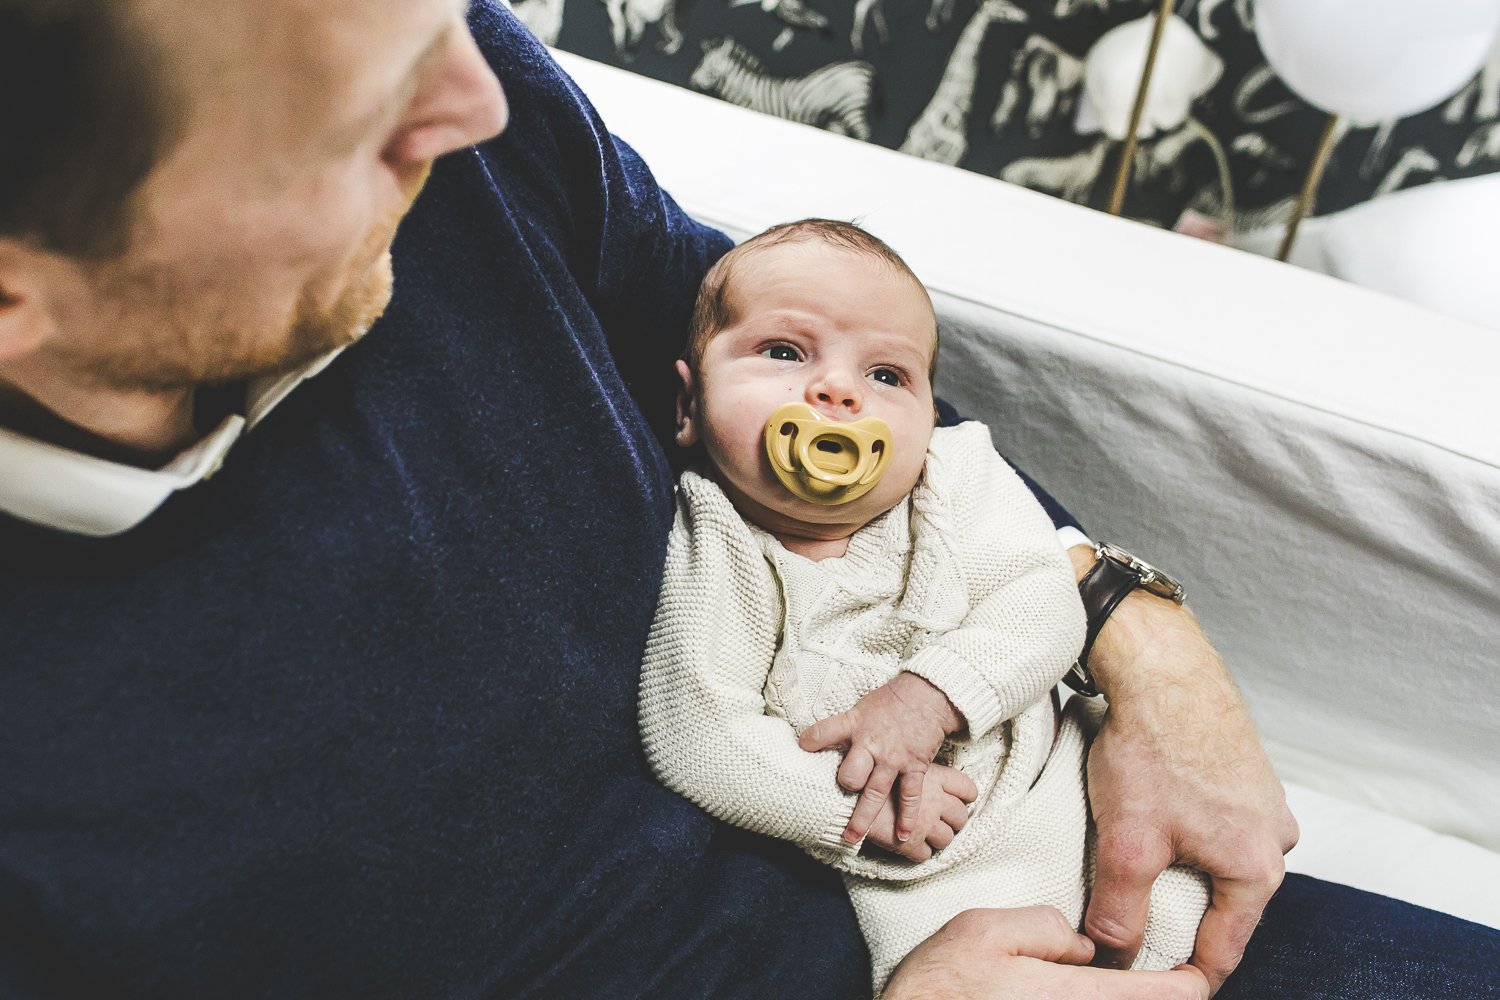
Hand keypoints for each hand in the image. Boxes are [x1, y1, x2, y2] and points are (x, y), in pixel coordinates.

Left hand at [799, 672, 963, 843]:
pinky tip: (903, 835)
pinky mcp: (915, 766)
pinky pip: (910, 796)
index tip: (801, 750)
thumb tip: (817, 740)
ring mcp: (893, 758)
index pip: (825, 731)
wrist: (927, 696)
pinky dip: (908, 817)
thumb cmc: (891, 702)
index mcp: (854, 725)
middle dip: (844, 788)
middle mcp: (871, 744)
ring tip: (852, 837)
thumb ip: (844, 727)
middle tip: (836, 805)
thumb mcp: (861, 708)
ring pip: (875, 792)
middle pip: (850, 774)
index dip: (810, 741)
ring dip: (863, 818)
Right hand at [861, 762, 976, 861]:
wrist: (844, 791)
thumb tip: (919, 770)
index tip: (956, 800)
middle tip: (940, 821)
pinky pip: (925, 856)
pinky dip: (918, 853)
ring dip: (937, 840)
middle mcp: (934, 801)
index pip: (967, 789)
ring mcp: (925, 824)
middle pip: (961, 817)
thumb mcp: (895, 758)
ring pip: (946, 839)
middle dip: (953, 822)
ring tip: (923, 836)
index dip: (965, 797)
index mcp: (934, 777)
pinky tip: (907, 846)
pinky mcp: (910, 844)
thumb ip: (913, 767)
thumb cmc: (866, 770)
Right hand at [884, 905, 1210, 999]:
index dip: (1190, 982)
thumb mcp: (983, 929)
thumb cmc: (937, 991)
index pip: (1161, 995)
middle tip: (1163, 978)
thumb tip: (1085, 947)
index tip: (1197, 970)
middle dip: (1157, 995)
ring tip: (1117, 986)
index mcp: (1073, 997)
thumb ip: (1045, 927)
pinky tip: (1076, 995)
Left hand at [1069, 547, 1298, 994]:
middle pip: (1223, 906)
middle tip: (1132, 927)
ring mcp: (1265, 804)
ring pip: (1218, 862)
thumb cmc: (1153, 747)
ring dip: (1181, 871)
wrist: (1164, 667)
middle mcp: (1275, 839)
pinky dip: (1186, 833)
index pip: (1223, 948)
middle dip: (1178, 920)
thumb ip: (1122, 907)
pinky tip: (1153, 821)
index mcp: (1257, 867)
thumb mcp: (1127, 841)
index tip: (1152, 984)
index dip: (1183, 972)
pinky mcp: (1245, 775)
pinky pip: (1217, 824)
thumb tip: (1114, 951)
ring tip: (1136, 867)